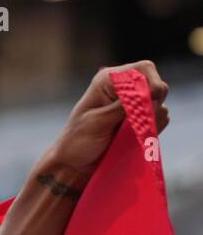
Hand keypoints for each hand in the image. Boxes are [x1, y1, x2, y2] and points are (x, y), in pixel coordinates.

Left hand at [48, 60, 169, 180]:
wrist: (74, 164)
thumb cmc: (77, 141)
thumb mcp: (97, 122)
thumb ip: (122, 107)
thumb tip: (148, 94)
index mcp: (109, 81)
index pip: (143, 70)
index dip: (152, 83)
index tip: (150, 103)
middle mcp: (124, 88)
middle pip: (157, 85)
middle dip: (152, 105)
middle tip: (135, 124)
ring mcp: (134, 104)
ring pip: (160, 104)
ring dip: (151, 120)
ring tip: (127, 135)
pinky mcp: (140, 119)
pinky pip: (160, 119)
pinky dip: (152, 129)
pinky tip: (133, 139)